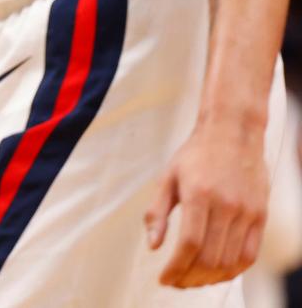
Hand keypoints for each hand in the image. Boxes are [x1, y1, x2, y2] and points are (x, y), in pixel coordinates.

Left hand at [145, 117, 268, 287]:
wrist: (233, 131)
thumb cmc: (196, 153)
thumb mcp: (169, 176)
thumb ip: (158, 211)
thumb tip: (152, 247)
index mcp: (199, 193)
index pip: (189, 243)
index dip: (176, 268)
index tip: (164, 280)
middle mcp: (225, 204)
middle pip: (210, 258)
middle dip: (190, 277)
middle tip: (177, 282)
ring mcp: (246, 211)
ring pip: (229, 261)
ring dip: (209, 279)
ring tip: (193, 280)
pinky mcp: (261, 216)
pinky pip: (249, 256)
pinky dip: (233, 272)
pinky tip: (217, 274)